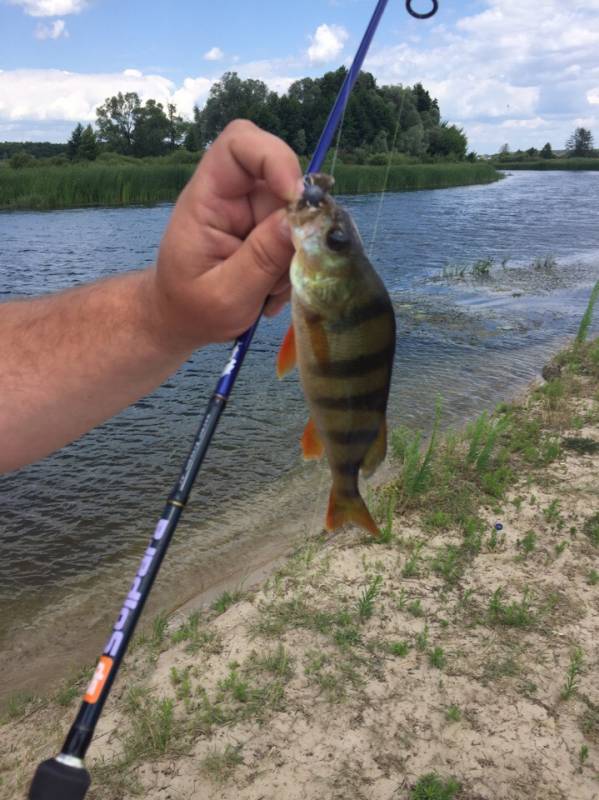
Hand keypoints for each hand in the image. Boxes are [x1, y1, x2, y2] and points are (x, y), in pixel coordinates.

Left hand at [153, 120, 301, 351]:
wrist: (181, 321)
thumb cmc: (191, 309)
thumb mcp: (225, 296)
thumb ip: (262, 260)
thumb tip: (302, 220)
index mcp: (207, 199)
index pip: (239, 143)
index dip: (274, 157)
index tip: (296, 198)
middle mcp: (232, 197)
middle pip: (282, 180)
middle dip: (295, 223)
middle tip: (289, 267)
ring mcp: (253, 213)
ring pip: (297, 214)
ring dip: (295, 255)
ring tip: (268, 292)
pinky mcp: (268, 232)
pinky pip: (298, 237)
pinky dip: (294, 266)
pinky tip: (270, 292)